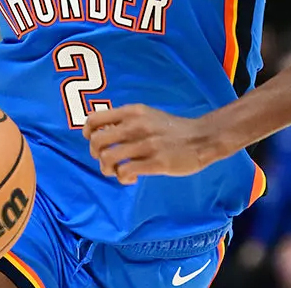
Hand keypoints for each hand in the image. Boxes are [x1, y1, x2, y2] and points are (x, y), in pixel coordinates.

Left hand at [82, 104, 209, 184]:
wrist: (202, 137)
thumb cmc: (171, 129)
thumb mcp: (146, 115)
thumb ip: (125, 121)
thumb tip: (102, 132)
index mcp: (131, 112)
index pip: (94, 119)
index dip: (88, 134)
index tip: (95, 142)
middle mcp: (135, 125)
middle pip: (96, 141)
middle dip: (96, 155)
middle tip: (107, 160)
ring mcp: (145, 144)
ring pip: (108, 158)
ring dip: (108, 169)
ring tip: (119, 172)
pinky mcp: (156, 162)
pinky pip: (125, 172)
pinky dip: (123, 178)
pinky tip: (131, 179)